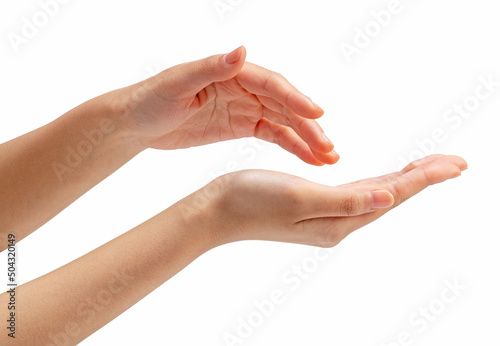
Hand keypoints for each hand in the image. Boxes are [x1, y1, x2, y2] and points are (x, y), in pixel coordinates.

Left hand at [114, 46, 337, 165]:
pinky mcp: (241, 126)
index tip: (317, 114)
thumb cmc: (151, 98)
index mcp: (232, 72)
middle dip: (308, 126)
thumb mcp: (176, 82)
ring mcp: (244, 107)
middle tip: (328, 147)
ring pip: (284, 122)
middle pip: (284, 106)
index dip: (295, 99)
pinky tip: (308, 159)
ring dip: (307, 139)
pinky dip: (292, 146)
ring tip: (328, 158)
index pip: (271, 84)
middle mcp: (244, 87)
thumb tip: (241, 51)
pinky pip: (272, 135)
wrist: (138, 122)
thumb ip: (211, 68)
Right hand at [182, 154, 466, 247]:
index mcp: (339, 220)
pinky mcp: (313, 206)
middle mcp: (338, 222)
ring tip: (426, 167)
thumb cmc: (251, 201)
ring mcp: (326, 216)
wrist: (216, 212)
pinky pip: (357, 193)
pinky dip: (377, 182)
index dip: (425, 178)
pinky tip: (382, 179)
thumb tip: (387, 200)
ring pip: (376, 194)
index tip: (456, 164)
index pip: (393, 195)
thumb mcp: (299, 199)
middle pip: (390, 196)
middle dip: (422, 177)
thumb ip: (345, 202)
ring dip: (403, 179)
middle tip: (454, 163)